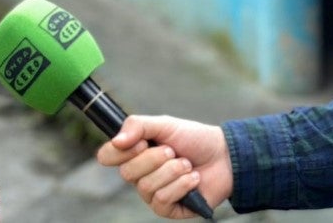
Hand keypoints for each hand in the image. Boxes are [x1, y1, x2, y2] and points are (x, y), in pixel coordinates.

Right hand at [96, 115, 232, 218]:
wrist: (225, 155)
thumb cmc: (194, 139)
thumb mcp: (165, 124)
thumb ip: (138, 125)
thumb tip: (116, 140)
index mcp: (134, 153)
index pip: (107, 156)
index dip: (120, 151)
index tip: (142, 142)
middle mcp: (140, 175)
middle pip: (127, 173)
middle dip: (154, 158)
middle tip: (173, 151)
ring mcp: (153, 194)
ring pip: (146, 187)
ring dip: (172, 171)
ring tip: (187, 164)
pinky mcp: (168, 209)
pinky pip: (162, 200)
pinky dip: (181, 185)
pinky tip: (193, 178)